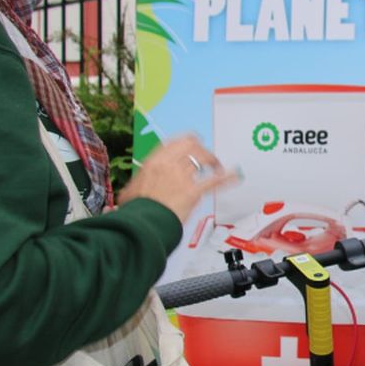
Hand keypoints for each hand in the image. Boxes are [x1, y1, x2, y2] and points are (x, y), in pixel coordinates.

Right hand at [118, 133, 237, 218]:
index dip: (188, 142)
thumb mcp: (130, 191)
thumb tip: (130, 193)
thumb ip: (136, 186)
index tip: (193, 143)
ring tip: (217, 166)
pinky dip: (226, 178)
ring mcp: (182, 177)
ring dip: (212, 161)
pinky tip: (234, 175)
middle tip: (207, 155)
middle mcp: (169, 164)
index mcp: (154, 161)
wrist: (142, 223)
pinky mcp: (193, 192)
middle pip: (192, 146)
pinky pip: (213, 181)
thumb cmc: (136, 209)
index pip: (176, 142)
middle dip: (202, 149)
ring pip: (203, 159)